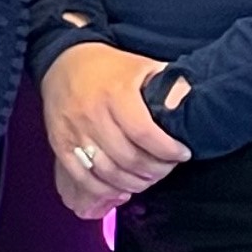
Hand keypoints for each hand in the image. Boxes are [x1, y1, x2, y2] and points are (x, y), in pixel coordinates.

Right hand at [41, 42, 191, 212]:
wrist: (63, 62)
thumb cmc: (109, 68)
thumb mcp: (143, 66)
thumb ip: (169, 83)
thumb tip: (192, 100)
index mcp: (115, 93)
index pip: (144, 133)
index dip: (167, 150)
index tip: (182, 154)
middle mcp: (92, 114)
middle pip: (128, 158)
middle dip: (155, 170)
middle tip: (167, 168)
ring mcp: (73, 132)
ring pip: (107, 172)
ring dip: (133, 183)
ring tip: (148, 179)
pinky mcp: (60, 144)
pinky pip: (83, 176)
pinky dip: (104, 189)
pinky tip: (121, 189)